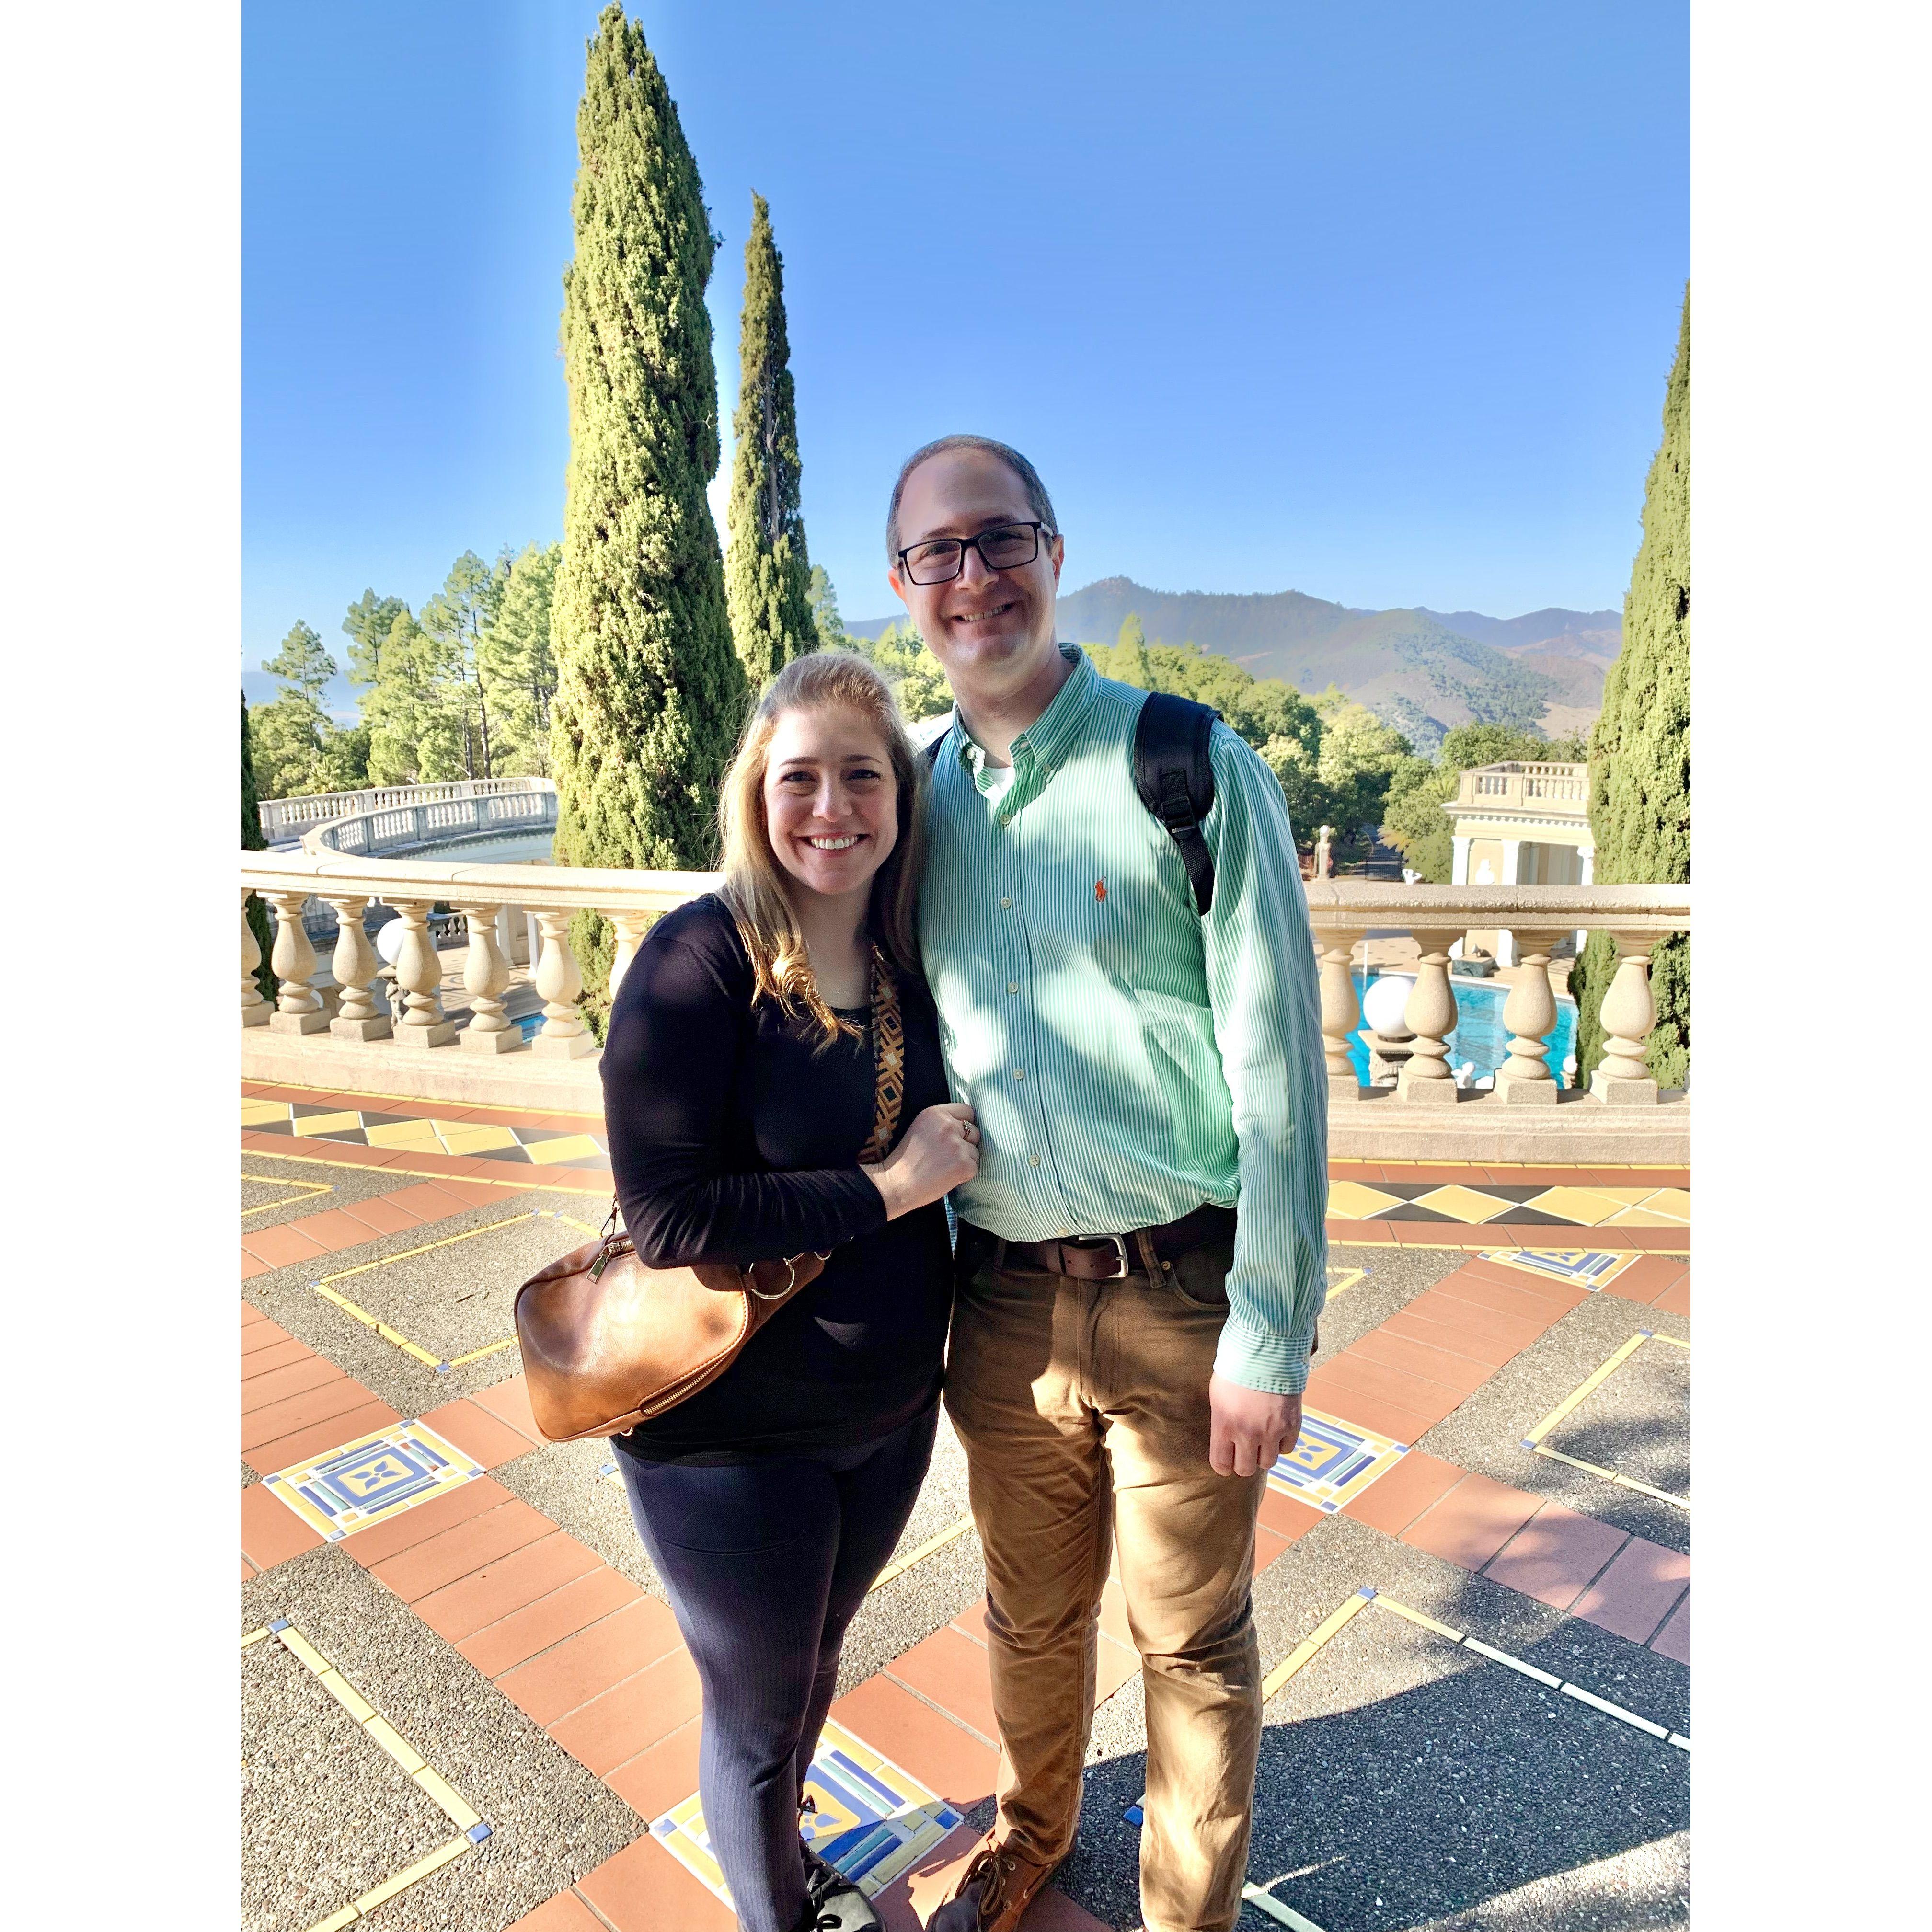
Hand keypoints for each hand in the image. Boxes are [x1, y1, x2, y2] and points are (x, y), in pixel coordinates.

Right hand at [863, 1102, 978, 1218]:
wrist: (897, 1184)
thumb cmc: (906, 1159)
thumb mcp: (921, 1127)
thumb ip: (942, 1122)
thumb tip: (967, 1124)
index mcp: (936, 1113)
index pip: (967, 1111)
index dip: (964, 1125)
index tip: (956, 1135)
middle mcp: (948, 1125)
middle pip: (974, 1131)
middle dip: (966, 1143)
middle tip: (947, 1155)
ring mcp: (957, 1145)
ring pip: (975, 1150)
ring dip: (965, 1159)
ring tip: (944, 1167)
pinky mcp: (964, 1164)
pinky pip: (975, 1167)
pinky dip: (965, 1174)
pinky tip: (947, 1176)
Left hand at [1208, 1374, 1302, 1477]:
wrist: (1266, 1351)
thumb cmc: (1236, 1368)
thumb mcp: (1218, 1395)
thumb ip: (1221, 1421)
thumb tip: (1225, 1439)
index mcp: (1224, 1425)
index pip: (1221, 1464)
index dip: (1223, 1466)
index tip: (1226, 1462)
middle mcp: (1247, 1434)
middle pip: (1245, 1469)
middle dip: (1243, 1463)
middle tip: (1244, 1451)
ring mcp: (1271, 1431)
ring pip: (1268, 1463)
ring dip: (1263, 1454)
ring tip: (1261, 1440)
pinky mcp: (1291, 1425)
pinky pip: (1286, 1449)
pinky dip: (1281, 1444)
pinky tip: (1276, 1431)